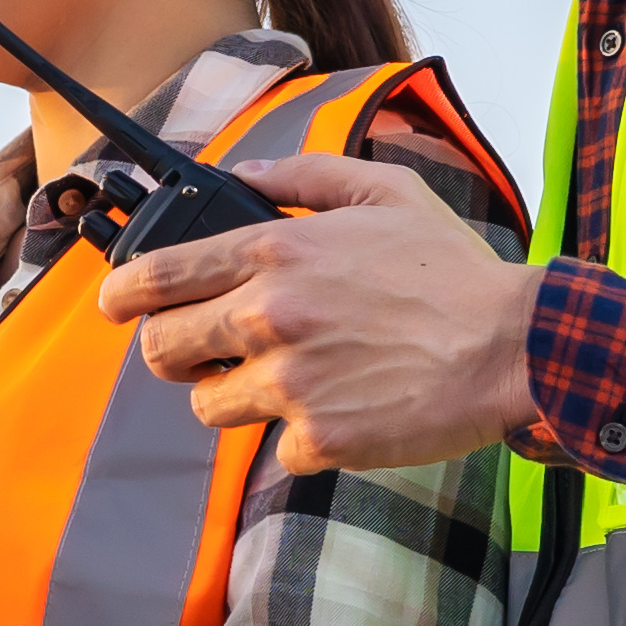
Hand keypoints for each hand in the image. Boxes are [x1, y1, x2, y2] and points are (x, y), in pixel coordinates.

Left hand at [92, 151, 542, 472]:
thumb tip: (241, 176)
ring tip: (283, 384)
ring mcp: (290, 383)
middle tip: (194, 355)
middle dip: (170, 353)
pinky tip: (342, 412)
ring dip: (233, 399)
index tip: (112, 304)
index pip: (160, 276)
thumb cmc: (452, 270)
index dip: (123, 293)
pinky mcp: (320, 438)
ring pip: (209, 406)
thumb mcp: (383, 193)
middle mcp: (269, 317)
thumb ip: (302, 180)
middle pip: (162, 349)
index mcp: (274, 255)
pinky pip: (277, 448)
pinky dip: (303, 437)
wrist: (513, 345)